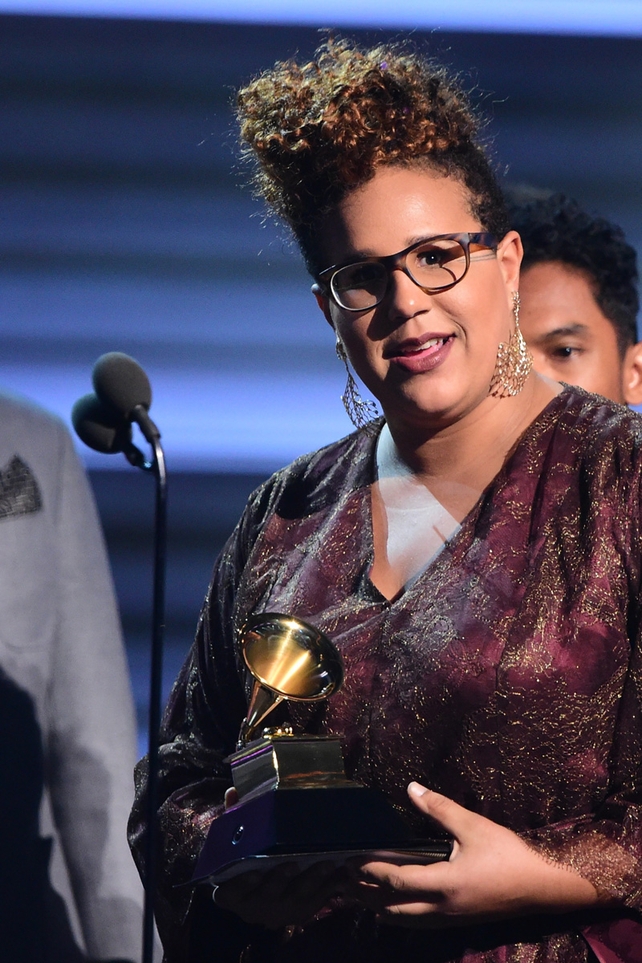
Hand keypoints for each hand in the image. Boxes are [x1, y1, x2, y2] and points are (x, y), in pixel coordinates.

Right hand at [215, 787, 348, 928]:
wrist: (262, 891)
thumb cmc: (247, 859)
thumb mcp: (237, 841)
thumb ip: (235, 819)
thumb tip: (233, 793)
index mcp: (233, 893)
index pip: (232, 892)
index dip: (242, 884)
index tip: (254, 872)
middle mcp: (254, 908)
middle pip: (268, 896)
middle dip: (281, 880)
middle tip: (293, 863)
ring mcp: (280, 912)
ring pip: (297, 900)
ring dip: (312, 881)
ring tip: (327, 863)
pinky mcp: (302, 912)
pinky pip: (318, 901)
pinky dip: (330, 886)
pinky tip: (343, 870)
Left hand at [346, 782, 599, 927]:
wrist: (544, 887)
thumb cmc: (509, 854)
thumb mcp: (472, 825)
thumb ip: (439, 808)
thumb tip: (411, 788)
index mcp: (445, 885)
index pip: (396, 881)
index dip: (371, 871)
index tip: (351, 861)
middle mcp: (443, 908)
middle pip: (393, 908)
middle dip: (367, 895)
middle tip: (345, 881)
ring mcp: (450, 919)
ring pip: (405, 920)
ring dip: (380, 907)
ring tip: (361, 894)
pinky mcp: (458, 920)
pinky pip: (420, 922)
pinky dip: (400, 912)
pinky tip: (395, 904)